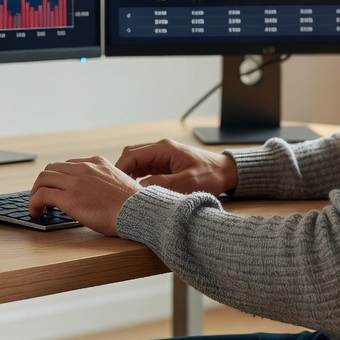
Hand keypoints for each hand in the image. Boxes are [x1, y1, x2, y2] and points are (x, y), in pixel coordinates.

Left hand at [29, 156, 140, 236]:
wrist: (140, 211)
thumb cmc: (134, 205)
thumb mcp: (120, 183)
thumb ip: (105, 183)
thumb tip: (97, 195)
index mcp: (97, 162)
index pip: (68, 164)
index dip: (58, 177)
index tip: (55, 188)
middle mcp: (85, 168)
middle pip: (52, 168)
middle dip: (43, 183)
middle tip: (41, 197)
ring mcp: (76, 182)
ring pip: (43, 179)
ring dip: (35, 192)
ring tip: (36, 206)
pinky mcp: (70, 198)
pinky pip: (42, 195)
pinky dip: (34, 203)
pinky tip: (36, 213)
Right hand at [114, 138, 237, 195]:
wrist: (226, 172)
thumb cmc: (210, 175)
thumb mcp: (188, 182)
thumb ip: (163, 184)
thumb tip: (140, 189)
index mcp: (164, 149)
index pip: (133, 154)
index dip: (120, 168)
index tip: (113, 183)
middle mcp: (161, 149)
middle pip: (131, 155)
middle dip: (121, 170)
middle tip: (116, 188)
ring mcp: (162, 155)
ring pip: (136, 161)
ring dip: (129, 174)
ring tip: (124, 190)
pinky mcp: (165, 163)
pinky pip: (145, 167)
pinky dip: (137, 176)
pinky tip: (136, 189)